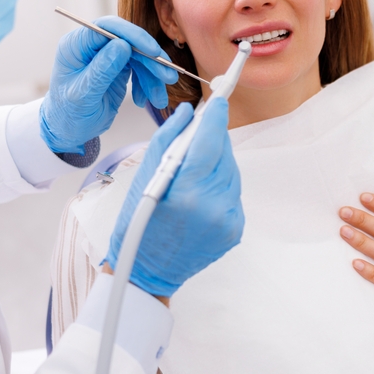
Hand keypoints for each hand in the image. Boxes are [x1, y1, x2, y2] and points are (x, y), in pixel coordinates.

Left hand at [40, 17, 177, 153]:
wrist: (70, 131)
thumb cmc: (69, 115)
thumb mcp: (84, 96)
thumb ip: (102, 70)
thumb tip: (122, 45)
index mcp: (76, 46)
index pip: (107, 28)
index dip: (133, 36)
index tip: (153, 52)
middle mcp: (92, 45)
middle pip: (128, 41)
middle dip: (150, 60)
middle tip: (168, 77)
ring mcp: (106, 55)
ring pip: (139, 56)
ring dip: (153, 76)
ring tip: (159, 99)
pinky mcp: (118, 66)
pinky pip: (140, 69)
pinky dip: (147, 84)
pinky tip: (145, 100)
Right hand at [106, 99, 243, 296]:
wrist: (147, 271)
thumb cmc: (138, 225)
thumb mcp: (143, 178)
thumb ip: (167, 139)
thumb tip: (187, 114)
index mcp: (188, 193)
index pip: (211, 142)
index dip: (216, 118)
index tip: (219, 101)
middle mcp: (214, 207)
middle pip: (224, 155)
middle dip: (213, 139)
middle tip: (198, 133)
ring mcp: (228, 221)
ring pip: (231, 173)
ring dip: (217, 162)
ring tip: (193, 168)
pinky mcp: (235, 230)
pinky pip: (232, 194)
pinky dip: (220, 185)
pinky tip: (200, 190)